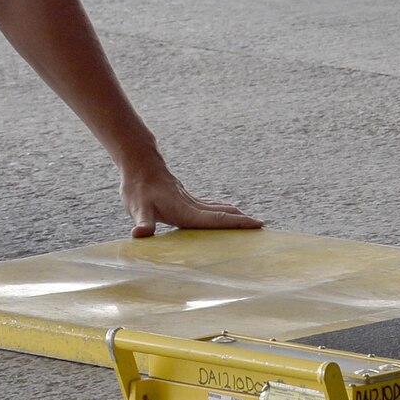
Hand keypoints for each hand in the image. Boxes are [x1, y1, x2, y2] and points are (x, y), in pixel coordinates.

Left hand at [121, 166, 262, 238]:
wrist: (140, 165)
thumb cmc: (138, 189)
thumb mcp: (137, 208)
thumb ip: (142, 223)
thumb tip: (140, 234)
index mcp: (185, 211)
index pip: (216, 219)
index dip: (236, 223)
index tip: (256, 224)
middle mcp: (192, 206)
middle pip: (223, 213)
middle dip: (242, 220)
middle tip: (262, 227)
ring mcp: (191, 201)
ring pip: (219, 208)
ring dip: (235, 216)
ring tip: (250, 222)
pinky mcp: (187, 199)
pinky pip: (211, 207)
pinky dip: (223, 212)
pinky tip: (226, 214)